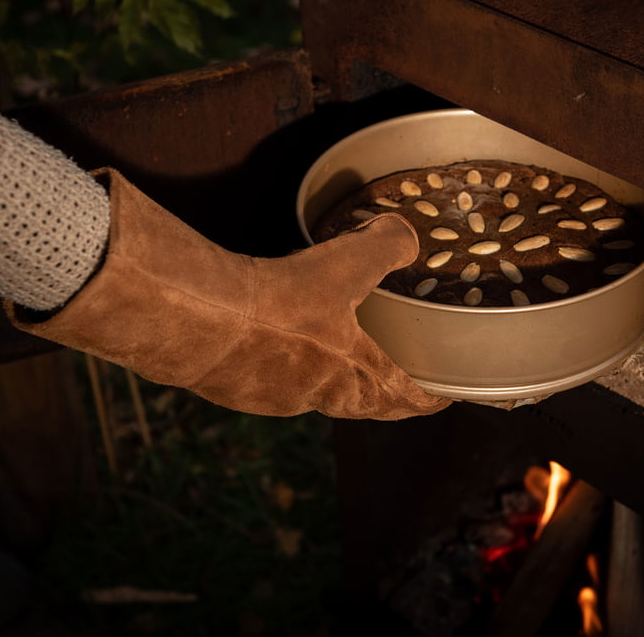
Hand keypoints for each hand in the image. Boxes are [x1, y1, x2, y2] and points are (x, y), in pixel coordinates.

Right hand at [8, 169, 449, 419]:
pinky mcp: (233, 392)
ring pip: (313, 397)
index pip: (405, 399)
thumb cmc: (281, 302)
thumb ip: (386, 246)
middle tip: (394, 382)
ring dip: (329, 384)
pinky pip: (268, 385)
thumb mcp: (344, 264)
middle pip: (361, 406)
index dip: (430, 398)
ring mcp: (273, 399)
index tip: (444, 398)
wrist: (199, 321)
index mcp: (353, 375)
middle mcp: (317, 398)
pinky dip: (281, 370)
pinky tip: (271, 347)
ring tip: (332, 362)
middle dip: (382, 396)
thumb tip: (407, 237)